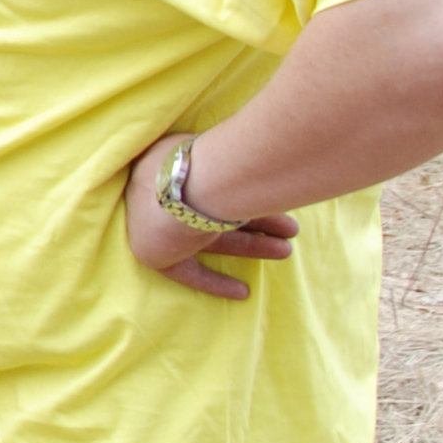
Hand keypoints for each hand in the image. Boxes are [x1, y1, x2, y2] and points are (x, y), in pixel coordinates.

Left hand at [123, 131, 299, 299]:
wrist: (187, 187)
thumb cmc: (218, 162)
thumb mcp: (239, 150)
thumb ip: (248, 161)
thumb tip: (282, 157)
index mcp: (176, 159)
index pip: (213, 182)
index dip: (245, 195)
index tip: (272, 197)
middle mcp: (161, 187)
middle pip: (215, 211)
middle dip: (257, 220)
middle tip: (291, 229)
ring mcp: (150, 219)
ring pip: (209, 237)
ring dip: (251, 243)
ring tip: (286, 250)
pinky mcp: (151, 251)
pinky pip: (185, 269)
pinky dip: (213, 280)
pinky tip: (242, 292)